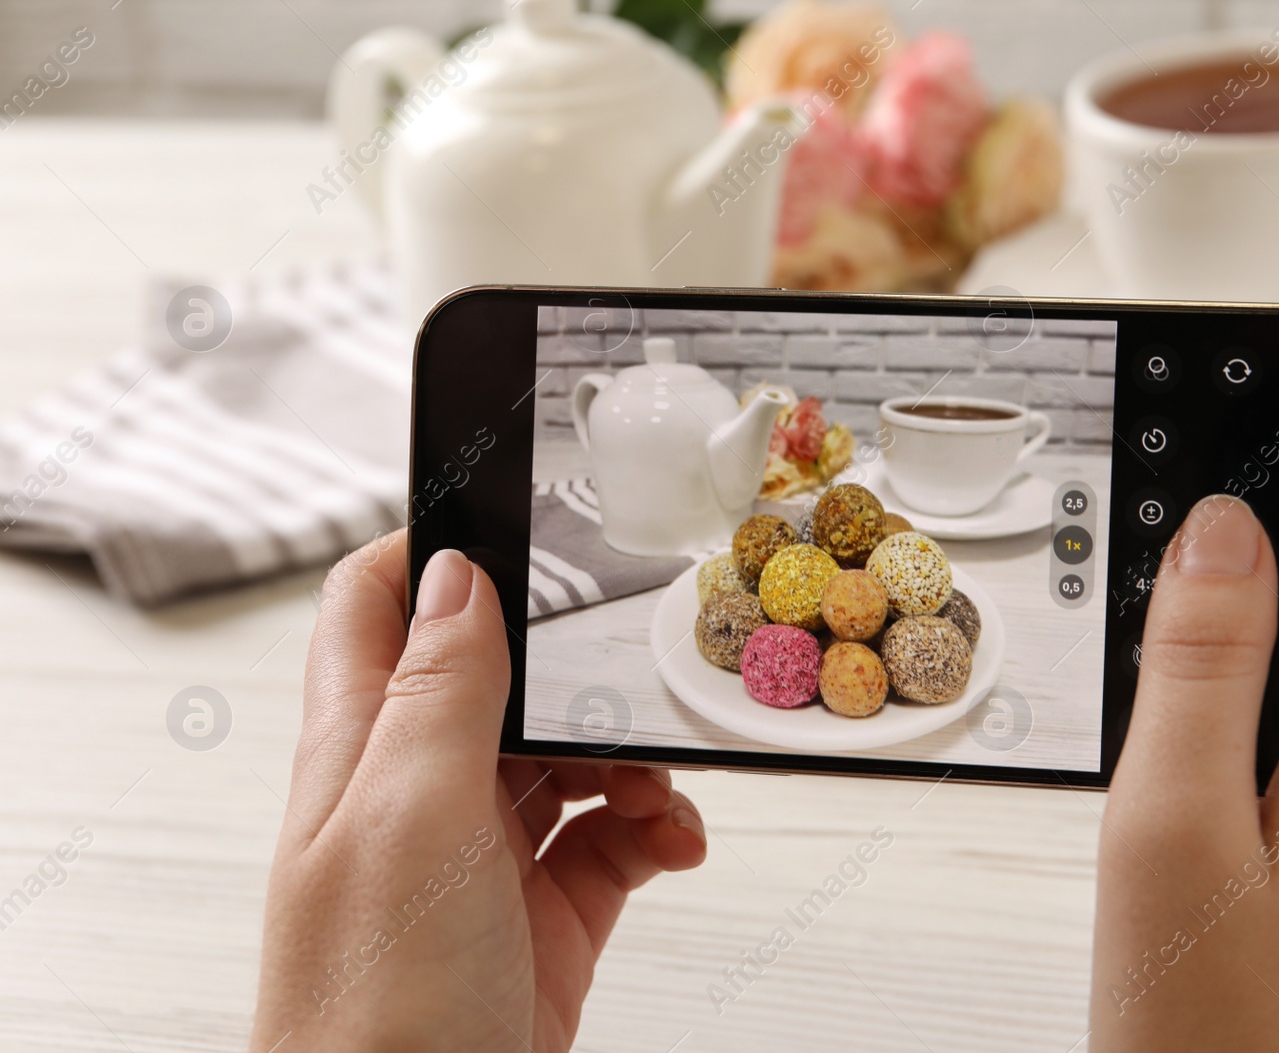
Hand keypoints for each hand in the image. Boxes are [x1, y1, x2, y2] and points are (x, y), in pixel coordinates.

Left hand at [250, 533, 706, 1051]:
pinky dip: (655, 829)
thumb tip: (456, 575)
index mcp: (363, 749)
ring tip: (660, 787)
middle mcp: (419, 793)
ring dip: (630, 757)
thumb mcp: (410, 819)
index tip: (518, 517)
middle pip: (500, 679)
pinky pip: (611, 839)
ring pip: (569, 757)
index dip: (432, 548)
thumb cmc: (374, 1015)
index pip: (374, 605)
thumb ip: (436, 691)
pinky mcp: (541, 916)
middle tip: (631, 676)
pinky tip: (673, 843)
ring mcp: (482, 857)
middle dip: (576, 671)